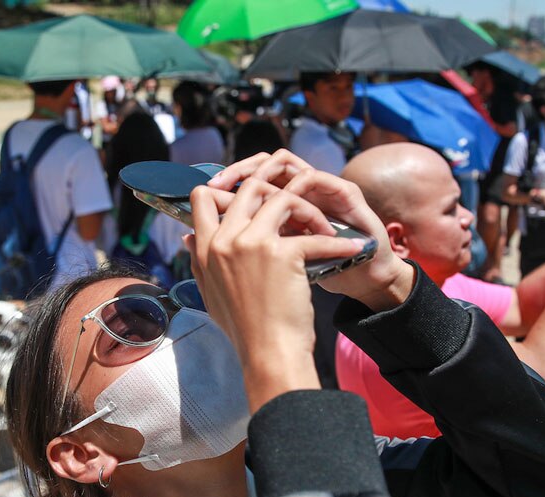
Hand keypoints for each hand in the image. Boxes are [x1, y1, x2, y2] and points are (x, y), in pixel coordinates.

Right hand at [186, 177, 361, 406]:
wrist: (267, 355)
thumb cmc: (244, 329)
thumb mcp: (210, 292)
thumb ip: (199, 261)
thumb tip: (188, 237)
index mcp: (205, 249)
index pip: (203, 197)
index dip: (230, 189)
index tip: (256, 202)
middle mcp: (224, 241)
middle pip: (249, 186)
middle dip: (278, 191)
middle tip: (299, 210)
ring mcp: (251, 244)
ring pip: (283, 197)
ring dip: (309, 209)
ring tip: (323, 229)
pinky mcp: (281, 254)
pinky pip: (315, 234)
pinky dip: (338, 242)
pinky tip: (352, 249)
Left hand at [207, 149, 412, 310]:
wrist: (356, 286)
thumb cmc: (306, 283)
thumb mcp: (261, 266)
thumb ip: (229, 248)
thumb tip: (188, 236)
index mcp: (277, 206)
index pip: (248, 176)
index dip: (228, 177)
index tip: (210, 189)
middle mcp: (297, 191)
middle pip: (266, 161)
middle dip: (242, 169)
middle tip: (222, 183)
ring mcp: (321, 189)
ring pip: (290, 163)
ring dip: (269, 172)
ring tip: (253, 187)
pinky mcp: (345, 194)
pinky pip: (318, 179)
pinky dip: (299, 186)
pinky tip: (285, 196)